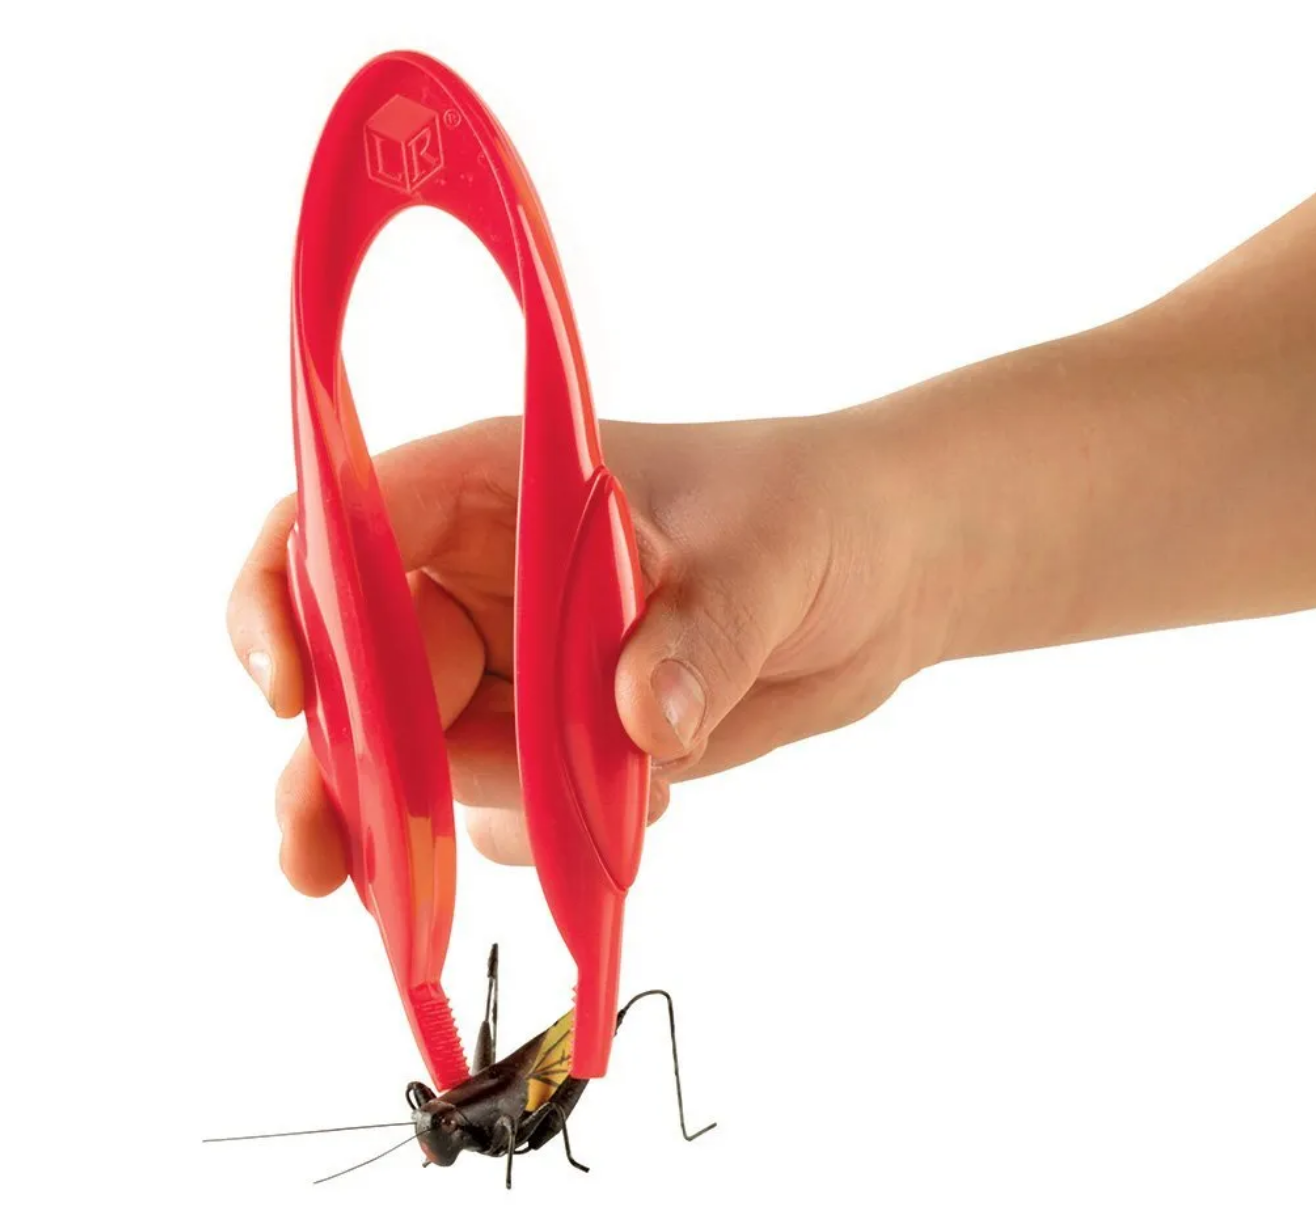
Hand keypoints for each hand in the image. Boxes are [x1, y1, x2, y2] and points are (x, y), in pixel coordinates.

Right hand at [227, 413, 931, 893]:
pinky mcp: (556, 734)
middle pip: (354, 671)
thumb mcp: (764, 556)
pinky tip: (626, 811)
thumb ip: (699, 635)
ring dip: (459, 812)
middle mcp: (481, 575)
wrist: (883, 576)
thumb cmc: (817, 511)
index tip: (286, 693)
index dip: (285, 602)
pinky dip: (539, 834)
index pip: (336, 525)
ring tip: (583, 814)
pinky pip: (500, 806)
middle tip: (320, 862)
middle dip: (339, 763)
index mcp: (494, 486)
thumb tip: (644, 722)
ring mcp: (515, 662)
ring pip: (421, 756)